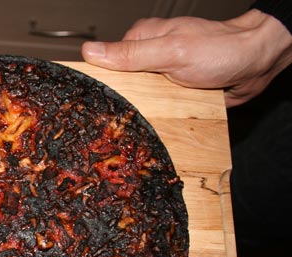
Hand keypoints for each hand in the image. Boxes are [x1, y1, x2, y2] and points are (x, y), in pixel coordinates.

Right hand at [81, 9, 291, 106]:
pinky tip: (155, 125)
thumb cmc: (219, 50)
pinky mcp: (172, 92)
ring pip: (138, 100)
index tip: (87, 103)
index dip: (96, 82)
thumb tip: (90, 52)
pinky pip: (157, 108)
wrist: (256, 63)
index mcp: (140, 40)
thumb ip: (131, 54)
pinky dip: (157, 116)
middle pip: (120, 85)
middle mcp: (147, 57)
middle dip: (119, 104)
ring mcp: (160, 76)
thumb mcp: (170, 51)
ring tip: (134, 129)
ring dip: (139, 113)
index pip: (106, 62)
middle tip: (112, 124)